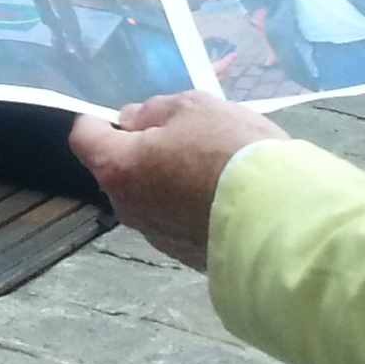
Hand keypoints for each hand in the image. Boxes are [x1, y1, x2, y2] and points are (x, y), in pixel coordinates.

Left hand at [69, 91, 286, 267]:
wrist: (279, 218)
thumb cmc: (228, 151)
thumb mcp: (193, 108)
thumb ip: (155, 110)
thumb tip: (134, 121)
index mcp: (118, 168)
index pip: (85, 138)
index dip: (99, 120)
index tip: (123, 114)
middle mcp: (128, 209)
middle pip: (120, 170)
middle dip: (141, 150)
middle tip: (182, 133)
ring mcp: (157, 237)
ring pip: (150, 196)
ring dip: (167, 178)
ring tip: (211, 164)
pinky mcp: (186, 256)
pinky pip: (177, 219)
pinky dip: (189, 204)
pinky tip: (224, 194)